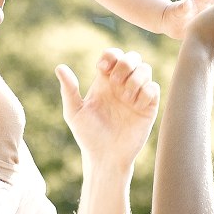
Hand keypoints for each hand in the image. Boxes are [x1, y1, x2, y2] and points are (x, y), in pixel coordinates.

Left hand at [55, 48, 159, 171]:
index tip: (101, 69)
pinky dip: (145, 93)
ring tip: (125, 98)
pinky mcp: (148, 107)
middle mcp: (122, 85)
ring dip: (135, 79)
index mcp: (104, 82)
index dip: (110, 55)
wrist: (106, 157)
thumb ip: (69, 89)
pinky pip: (154, 88)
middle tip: (114, 82)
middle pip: (132, 57)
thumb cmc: (88, 136)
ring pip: (145, 69)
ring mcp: (137, 95)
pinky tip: (135, 107)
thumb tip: (60, 67)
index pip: (113, 55)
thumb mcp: (74, 112)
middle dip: (125, 64)